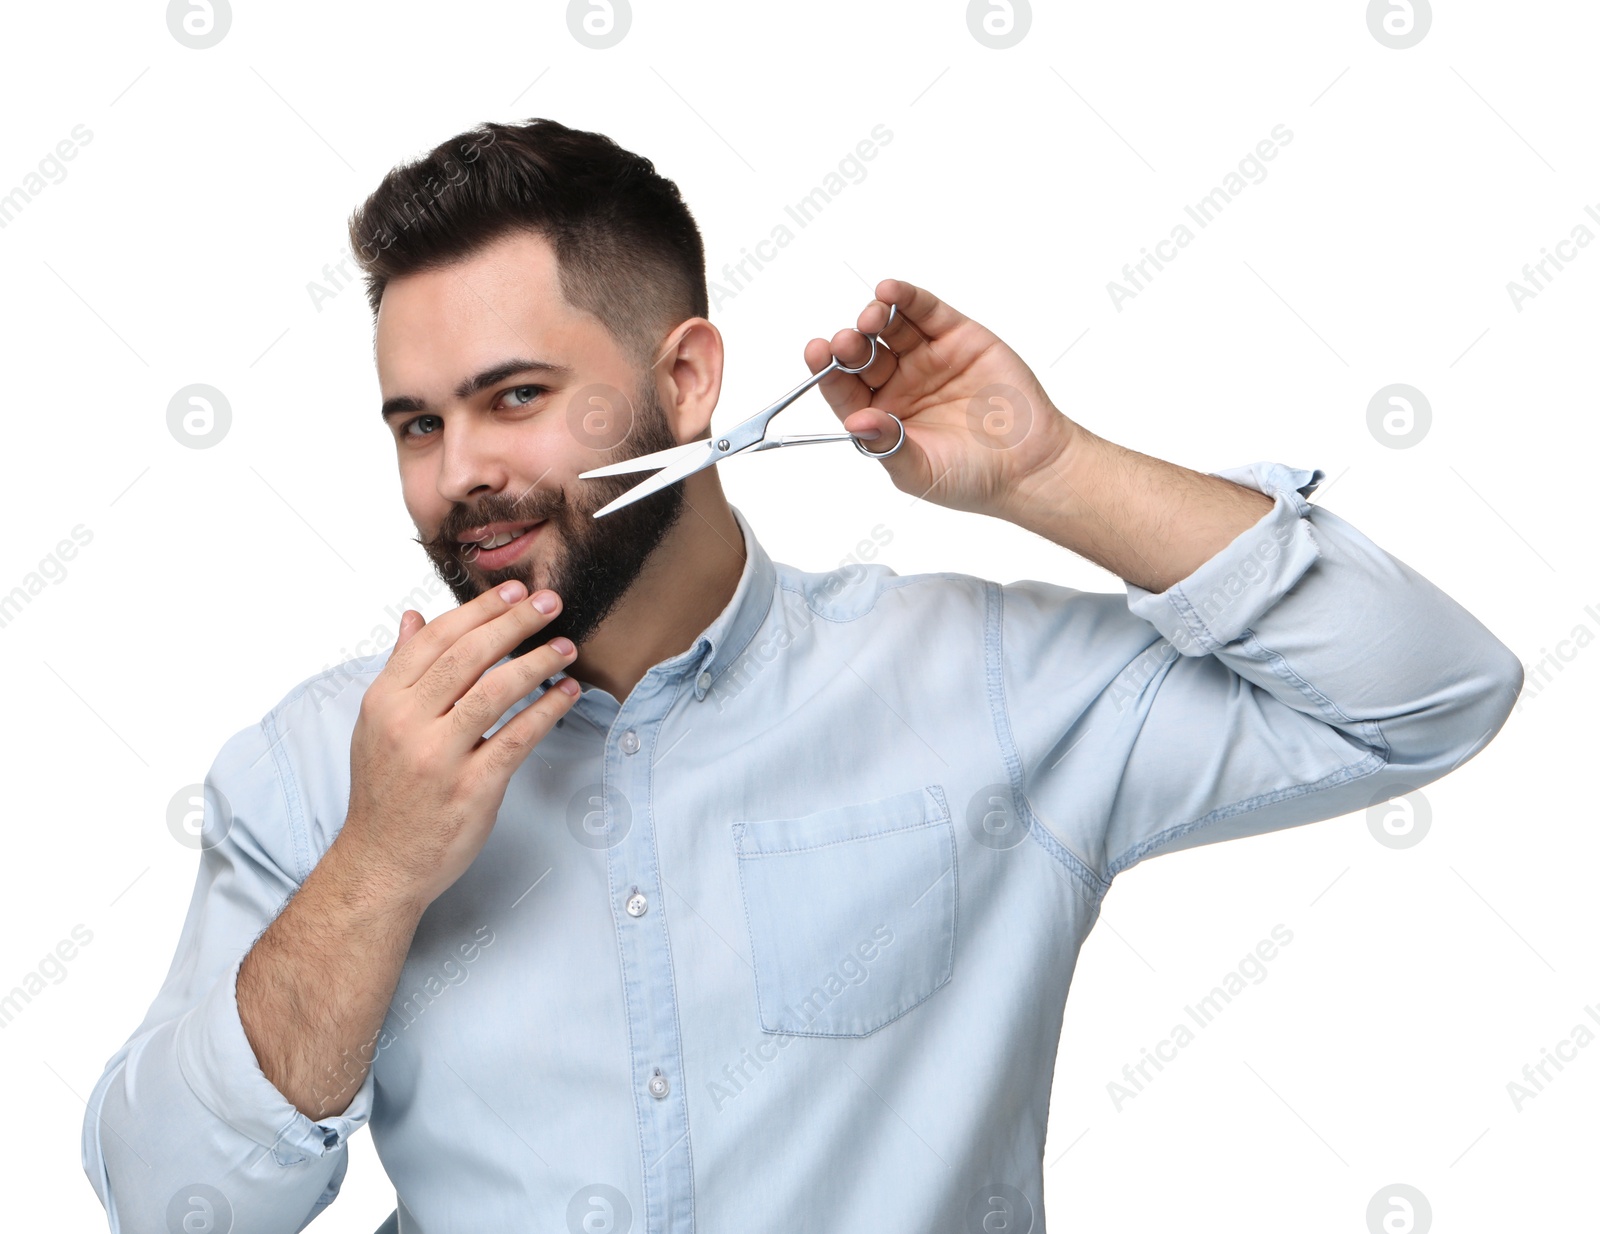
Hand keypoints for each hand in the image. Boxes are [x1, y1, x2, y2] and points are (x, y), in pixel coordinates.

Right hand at [338, 580, 579, 908]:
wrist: (381, 863)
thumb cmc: (385, 792)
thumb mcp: (377, 724)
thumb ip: (400, 669)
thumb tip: (414, 618)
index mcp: (384, 702)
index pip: (436, 639)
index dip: (479, 610)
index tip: (512, 591)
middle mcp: (407, 724)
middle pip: (469, 656)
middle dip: (514, 623)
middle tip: (548, 603)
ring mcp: (439, 757)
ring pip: (495, 692)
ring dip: (537, 663)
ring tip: (565, 648)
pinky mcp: (471, 788)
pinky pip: (516, 738)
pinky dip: (546, 710)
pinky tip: (565, 694)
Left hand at [805, 278, 1078, 519]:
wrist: (1029, 466)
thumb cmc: (971, 478)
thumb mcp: (920, 471)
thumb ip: (887, 445)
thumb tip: (855, 423)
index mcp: (880, 417)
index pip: (844, 390)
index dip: (827, 372)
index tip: (817, 352)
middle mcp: (898, 385)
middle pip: (862, 356)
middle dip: (850, 345)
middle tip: (846, 341)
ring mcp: (926, 358)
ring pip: (890, 329)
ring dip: (875, 316)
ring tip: (872, 316)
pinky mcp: (956, 337)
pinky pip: (925, 312)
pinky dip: (907, 298)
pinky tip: (890, 292)